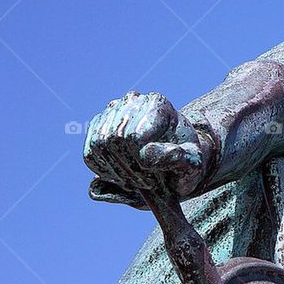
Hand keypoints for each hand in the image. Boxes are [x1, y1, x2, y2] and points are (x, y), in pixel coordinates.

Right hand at [84, 91, 212, 200]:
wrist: (176, 159)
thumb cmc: (187, 160)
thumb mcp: (194, 163)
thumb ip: (179, 159)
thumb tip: (146, 153)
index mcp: (158, 104)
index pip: (133, 137)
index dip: (142, 163)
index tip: (158, 177)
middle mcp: (133, 101)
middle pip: (114, 140)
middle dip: (129, 168)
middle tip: (148, 183)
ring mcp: (112, 111)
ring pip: (99, 146)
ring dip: (117, 171)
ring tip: (138, 179)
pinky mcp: (97, 127)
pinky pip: (89, 155)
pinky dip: (105, 172)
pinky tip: (125, 176)